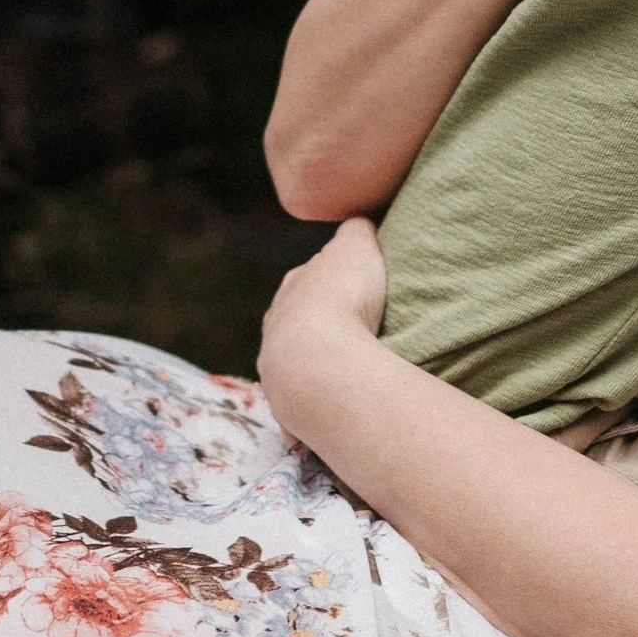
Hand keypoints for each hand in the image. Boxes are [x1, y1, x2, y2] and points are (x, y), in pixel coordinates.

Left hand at [258, 216, 387, 436]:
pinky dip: (314, 411)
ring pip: (294, 368)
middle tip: (349, 336)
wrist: (320, 361)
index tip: (348, 290)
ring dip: (314, 370)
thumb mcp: (355, 247)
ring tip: (343, 376)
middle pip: (296, 326)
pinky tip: (332, 415)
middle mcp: (276, 330)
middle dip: (317, 330)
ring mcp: (277, 372)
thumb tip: (361, 221)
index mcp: (292, 290)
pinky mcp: (288, 409)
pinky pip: (302, 410)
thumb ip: (356, 230)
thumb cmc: (342, 298)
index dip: (327, 283)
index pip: (307, 281)